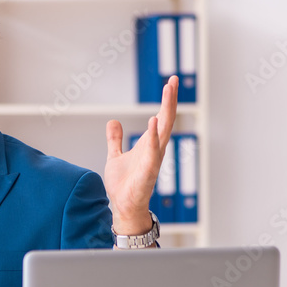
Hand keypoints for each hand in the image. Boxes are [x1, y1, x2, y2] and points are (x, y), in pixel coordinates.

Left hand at [104, 75, 177, 234]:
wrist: (123, 206)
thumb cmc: (124, 184)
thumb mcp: (115, 156)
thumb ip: (115, 139)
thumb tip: (113, 121)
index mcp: (149, 144)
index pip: (161, 117)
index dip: (166, 100)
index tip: (170, 81)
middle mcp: (155, 149)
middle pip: (166, 119)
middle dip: (170, 99)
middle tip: (173, 80)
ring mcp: (154, 159)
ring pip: (163, 131)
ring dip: (166, 110)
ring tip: (168, 91)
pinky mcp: (148, 171)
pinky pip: (153, 151)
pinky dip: (153, 136)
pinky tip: (153, 121)